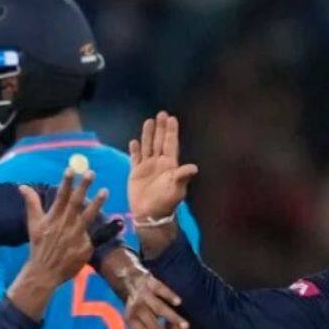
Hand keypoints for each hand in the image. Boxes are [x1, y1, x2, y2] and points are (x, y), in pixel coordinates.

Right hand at [10, 169, 105, 316]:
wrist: (44, 272)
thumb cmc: (39, 246)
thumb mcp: (33, 224)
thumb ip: (31, 203)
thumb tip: (22, 186)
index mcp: (53, 218)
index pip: (60, 196)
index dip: (66, 182)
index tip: (71, 169)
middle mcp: (64, 225)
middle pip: (76, 202)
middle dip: (83, 187)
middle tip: (91, 173)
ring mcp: (75, 237)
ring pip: (88, 217)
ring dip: (97, 203)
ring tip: (105, 191)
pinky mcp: (85, 248)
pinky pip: (95, 236)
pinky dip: (104, 230)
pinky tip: (115, 222)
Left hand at [98, 246, 190, 328]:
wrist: (126, 278)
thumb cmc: (135, 308)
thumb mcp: (136, 325)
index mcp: (131, 321)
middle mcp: (137, 309)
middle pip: (154, 328)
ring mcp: (144, 295)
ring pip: (160, 309)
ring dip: (173, 318)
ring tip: (186, 328)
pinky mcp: (151, 282)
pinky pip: (161, 289)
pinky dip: (169, 295)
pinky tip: (179, 302)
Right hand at [127, 112, 197, 245]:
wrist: (150, 214)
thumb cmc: (166, 203)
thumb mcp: (176, 189)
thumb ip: (182, 176)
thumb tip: (194, 167)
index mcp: (169, 165)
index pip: (171, 144)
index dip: (171, 132)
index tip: (172, 118)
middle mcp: (159, 163)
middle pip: (160, 141)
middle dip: (161, 128)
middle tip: (162, 113)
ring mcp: (147, 167)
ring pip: (148, 146)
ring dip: (148, 134)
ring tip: (149, 121)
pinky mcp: (136, 173)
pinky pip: (135, 158)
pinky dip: (135, 150)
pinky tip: (134, 141)